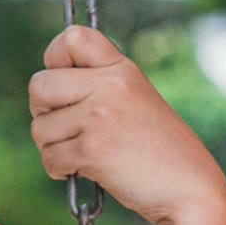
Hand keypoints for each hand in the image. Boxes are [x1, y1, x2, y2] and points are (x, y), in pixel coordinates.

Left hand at [28, 26, 225, 224]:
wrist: (187, 186)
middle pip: (38, 85)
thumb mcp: (133, 99)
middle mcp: (110, 85)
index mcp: (121, 68)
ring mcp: (100, 116)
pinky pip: (49, 157)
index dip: (53, 59)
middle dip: (42, 112)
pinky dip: (59, 170)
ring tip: (84, 153)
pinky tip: (84, 169)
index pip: (71, 38)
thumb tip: (42, 85)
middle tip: (66, 127)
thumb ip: (96, 85)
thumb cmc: (154, 147)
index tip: (62, 83)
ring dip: (52, 147)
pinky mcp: (92, 149)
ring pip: (39, 127)